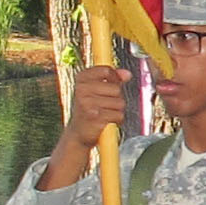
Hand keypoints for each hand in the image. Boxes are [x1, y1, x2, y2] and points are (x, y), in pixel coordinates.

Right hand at [41, 66, 129, 188]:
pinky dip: (117, 120)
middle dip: (116, 98)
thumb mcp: (97, 90)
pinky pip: (119, 115)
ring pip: (119, 102)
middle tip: (104, 105)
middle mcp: (82, 89)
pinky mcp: (95, 117)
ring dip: (116, 110)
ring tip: (105, 113)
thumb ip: (113, 80)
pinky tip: (106, 121)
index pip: (106, 70)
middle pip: (116, 88)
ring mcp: (88, 103)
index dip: (115, 78)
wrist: (78, 134)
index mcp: (81, 79)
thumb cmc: (90, 109)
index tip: (112, 85)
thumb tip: (127, 74)